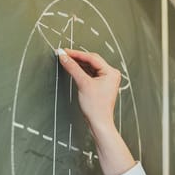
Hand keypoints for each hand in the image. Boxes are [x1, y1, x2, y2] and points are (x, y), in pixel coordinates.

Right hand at [56, 48, 134, 174]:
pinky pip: (90, 74)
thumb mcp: (83, 84)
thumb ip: (72, 68)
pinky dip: (81, 71)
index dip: (76, 54)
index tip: (64, 51)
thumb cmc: (96, 107)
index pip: (92, 58)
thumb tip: (64, 57)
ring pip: (90, 67)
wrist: (99, 123)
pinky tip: (73, 69)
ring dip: (78, 64)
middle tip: (63, 54)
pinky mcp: (101, 85)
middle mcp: (111, 74)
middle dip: (77, 58)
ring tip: (66, 60)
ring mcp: (106, 80)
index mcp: (111, 72)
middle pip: (91, 61)